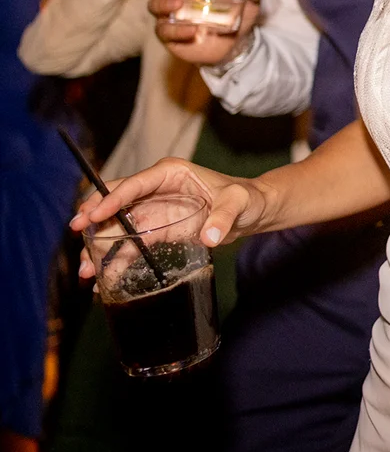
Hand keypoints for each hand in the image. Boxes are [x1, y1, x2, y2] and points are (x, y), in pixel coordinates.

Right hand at [70, 157, 268, 271]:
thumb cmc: (246, 199)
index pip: (135, 184)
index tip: (92, 214)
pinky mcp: (155, 230)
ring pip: (117, 226)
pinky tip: (104, 278)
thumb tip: (211, 237)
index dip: (111, 198)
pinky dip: (116, 260)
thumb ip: (225, 217)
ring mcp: (153, 210)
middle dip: (93, 217)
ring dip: (99, 246)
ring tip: (87, 270)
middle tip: (76, 234)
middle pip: (116, 202)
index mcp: (170, 173)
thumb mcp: (239, 203)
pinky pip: (129, 244)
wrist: (252, 213)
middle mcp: (156, 189)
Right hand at [139, 0, 264, 65]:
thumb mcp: (247, 1)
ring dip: (165, 4)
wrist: (234, 44)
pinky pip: (165, 30)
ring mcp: (170, 15)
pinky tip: (191, 31)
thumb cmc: (236, 13)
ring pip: (156, 5)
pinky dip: (177, 31)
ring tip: (179, 5)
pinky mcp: (170, 34)